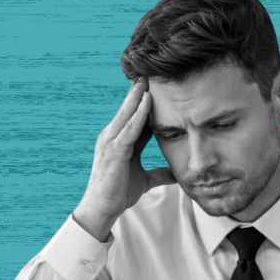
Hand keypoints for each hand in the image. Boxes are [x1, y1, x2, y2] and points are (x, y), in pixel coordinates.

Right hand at [72, 78, 175, 240]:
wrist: (102, 209)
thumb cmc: (118, 193)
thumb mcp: (144, 180)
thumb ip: (160, 174)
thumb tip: (177, 174)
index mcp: (120, 140)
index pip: (135, 116)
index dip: (146, 100)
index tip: (156, 84)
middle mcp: (112, 136)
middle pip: (129, 108)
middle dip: (140, 90)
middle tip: (151, 70)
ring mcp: (111, 142)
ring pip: (128, 113)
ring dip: (139, 95)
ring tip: (150, 77)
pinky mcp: (114, 150)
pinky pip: (129, 127)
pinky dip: (139, 114)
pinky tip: (148, 101)